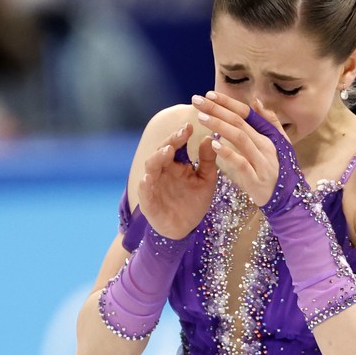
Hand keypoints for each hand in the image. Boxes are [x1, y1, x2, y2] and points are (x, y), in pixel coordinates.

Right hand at [137, 122, 217, 239]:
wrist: (185, 228)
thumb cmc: (194, 201)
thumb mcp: (206, 180)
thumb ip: (207, 160)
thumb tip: (210, 137)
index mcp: (174, 164)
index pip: (175, 145)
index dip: (180, 135)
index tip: (190, 127)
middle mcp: (161, 171)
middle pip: (162, 152)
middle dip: (170, 142)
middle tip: (181, 134)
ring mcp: (153, 186)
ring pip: (151, 168)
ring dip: (158, 158)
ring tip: (167, 151)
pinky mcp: (148, 203)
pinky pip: (145, 193)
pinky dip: (145, 185)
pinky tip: (148, 179)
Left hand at [191, 91, 291, 206]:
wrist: (287, 199)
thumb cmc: (279, 170)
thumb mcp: (279, 144)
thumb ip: (269, 121)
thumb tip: (256, 100)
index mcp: (268, 135)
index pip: (246, 114)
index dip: (228, 103)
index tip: (209, 94)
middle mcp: (266, 145)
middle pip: (240, 122)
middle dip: (217, 109)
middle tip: (197, 101)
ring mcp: (262, 161)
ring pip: (240, 138)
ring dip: (220, 125)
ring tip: (201, 117)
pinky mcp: (256, 178)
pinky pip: (241, 163)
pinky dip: (228, 153)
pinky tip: (214, 144)